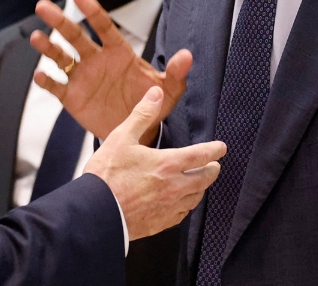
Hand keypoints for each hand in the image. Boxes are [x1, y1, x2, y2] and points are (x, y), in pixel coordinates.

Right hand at [31, 0, 191, 141]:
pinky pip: (56, 86)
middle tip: (42, 5)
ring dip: (48, 47)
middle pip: (75, 36)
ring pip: (60, 57)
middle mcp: (96, 59)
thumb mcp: (168, 90)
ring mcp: (82, 77)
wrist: (137, 130)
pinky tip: (40, 75)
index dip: (92, 10)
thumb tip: (187, 55)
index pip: (103, 26)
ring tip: (36, 37)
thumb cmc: (152, 103)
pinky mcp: (72, 97)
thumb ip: (176, 73)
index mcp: (118, 52)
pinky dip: (47, 81)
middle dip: (59, 20)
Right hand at [83, 86, 224, 240]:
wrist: (95, 212)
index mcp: (168, 164)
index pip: (200, 155)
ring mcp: (168, 208)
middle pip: (204, 179)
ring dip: (201, 188)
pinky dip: (185, 206)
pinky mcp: (160, 223)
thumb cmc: (106, 175)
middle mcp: (174, 187)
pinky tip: (181, 204)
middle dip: (212, 170)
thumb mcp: (122, 137)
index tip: (221, 148)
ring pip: (195, 198)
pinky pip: (181, 214)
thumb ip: (142, 115)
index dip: (214, 150)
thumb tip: (156, 93)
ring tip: (200, 184)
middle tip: (215, 165)